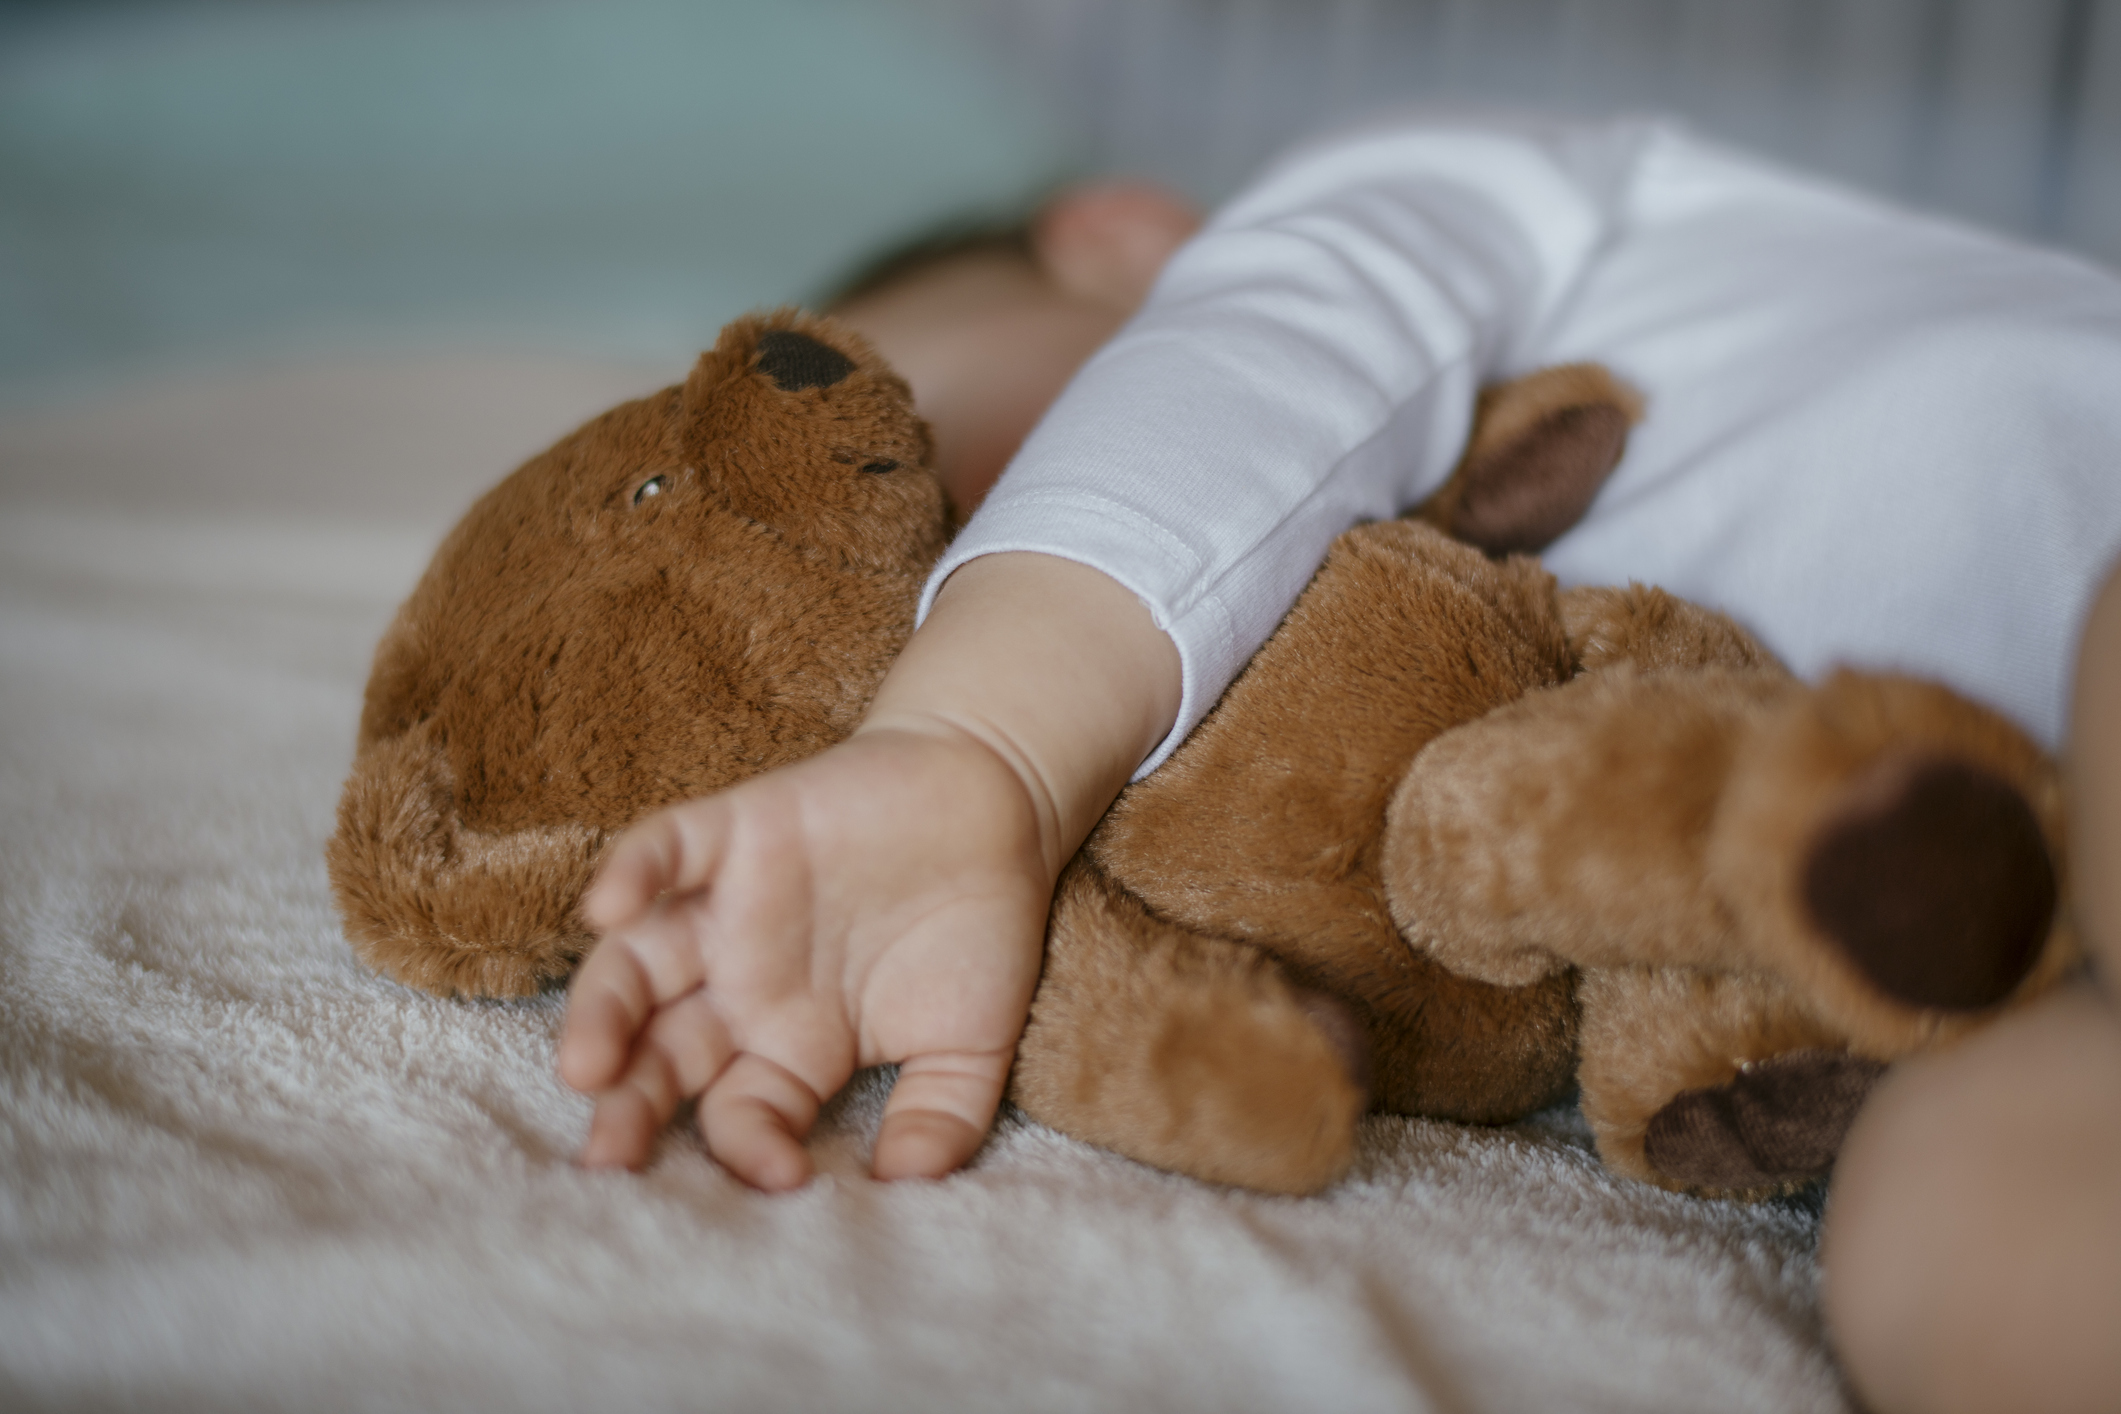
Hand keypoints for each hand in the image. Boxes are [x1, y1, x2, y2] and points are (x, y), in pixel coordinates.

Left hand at [556, 722, 1050, 1188]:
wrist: (997, 802)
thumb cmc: (978, 927)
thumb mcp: (970, 1041)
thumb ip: (939, 1115)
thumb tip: (908, 1187)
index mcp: (791, 1046)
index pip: (740, 1114)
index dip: (750, 1149)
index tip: (783, 1176)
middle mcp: (743, 986)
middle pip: (660, 1054)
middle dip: (630, 1105)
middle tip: (608, 1156)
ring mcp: (731, 911)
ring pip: (635, 963)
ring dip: (602, 1012)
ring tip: (586, 1066)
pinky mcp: (738, 832)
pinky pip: (666, 849)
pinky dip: (632, 872)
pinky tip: (607, 909)